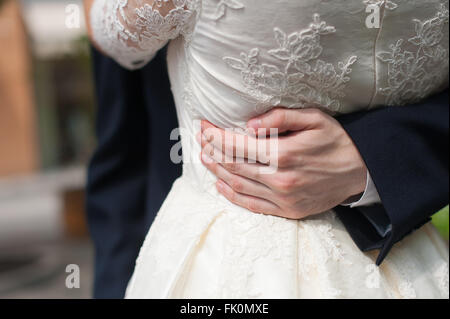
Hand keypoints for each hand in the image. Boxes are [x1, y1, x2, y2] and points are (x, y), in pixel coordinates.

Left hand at [198, 108, 367, 219]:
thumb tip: (250, 125)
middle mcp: (280, 179)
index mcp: (285, 154)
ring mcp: (283, 199)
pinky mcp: (287, 211)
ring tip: (205, 158)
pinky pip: (252, 205)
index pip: (238, 145)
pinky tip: (221, 184)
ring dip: (217, 171)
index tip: (204, 126)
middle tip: (201, 139)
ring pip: (238, 185)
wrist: (361, 172)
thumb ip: (281, 117)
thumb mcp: (314, 119)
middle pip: (233, 165)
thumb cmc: (337, 141)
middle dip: (212, 150)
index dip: (216, 135)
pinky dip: (232, 196)